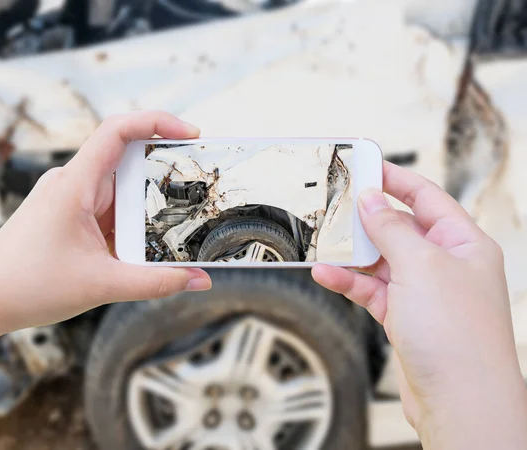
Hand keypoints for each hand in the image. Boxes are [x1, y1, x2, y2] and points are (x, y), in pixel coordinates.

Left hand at [0, 111, 211, 335]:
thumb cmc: (28, 286)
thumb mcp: (102, 286)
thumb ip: (156, 283)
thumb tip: (201, 280)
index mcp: (74, 185)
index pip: (117, 131)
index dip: (157, 122)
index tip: (191, 133)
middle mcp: (73, 184)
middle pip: (128, 160)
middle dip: (166, 170)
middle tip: (200, 185)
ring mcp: (72, 200)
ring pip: (122, 189)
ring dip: (150, 203)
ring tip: (183, 220)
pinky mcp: (72, 217)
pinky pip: (111, 210)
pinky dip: (134, 222)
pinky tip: (151, 241)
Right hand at [312, 162, 526, 448]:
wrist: (459, 400)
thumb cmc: (458, 336)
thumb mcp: (420, 266)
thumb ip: (390, 230)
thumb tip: (371, 201)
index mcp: (463, 243)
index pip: (426, 198)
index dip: (396, 179)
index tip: (367, 166)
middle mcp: (445, 265)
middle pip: (399, 228)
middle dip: (367, 220)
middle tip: (337, 207)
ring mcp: (424, 292)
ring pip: (381, 261)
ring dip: (352, 255)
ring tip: (325, 243)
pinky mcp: (405, 316)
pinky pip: (371, 289)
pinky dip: (349, 282)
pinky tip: (328, 274)